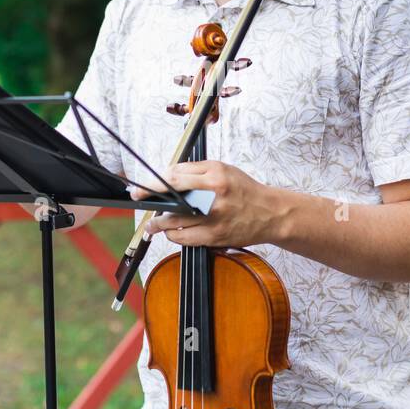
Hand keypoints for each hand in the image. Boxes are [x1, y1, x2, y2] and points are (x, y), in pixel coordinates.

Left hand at [131, 160, 278, 247]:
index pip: (174, 177)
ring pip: (174, 224)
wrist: (270, 213)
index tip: (139, 190)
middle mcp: (214, 198)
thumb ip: (195, 170)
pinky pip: (185, 239)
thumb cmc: (245, 190)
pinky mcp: (215, 237)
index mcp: (215, 176)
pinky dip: (175, 235)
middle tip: (141, 203)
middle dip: (152, 204)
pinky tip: (173, 232)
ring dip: (159, 224)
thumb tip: (167, 175)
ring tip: (154, 224)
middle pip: (171, 202)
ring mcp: (214, 220)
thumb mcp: (223, 169)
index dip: (152, 184)